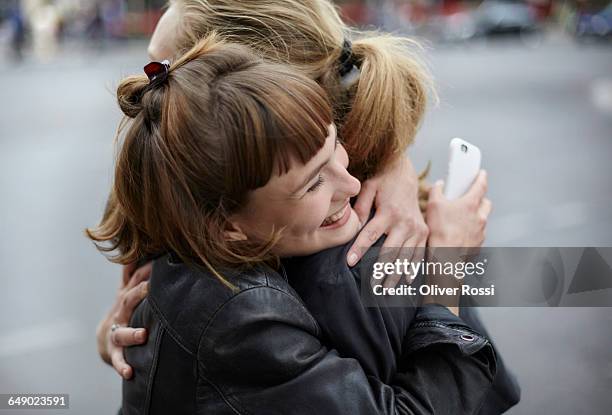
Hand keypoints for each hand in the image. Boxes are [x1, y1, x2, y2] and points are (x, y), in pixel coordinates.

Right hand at [96, 262, 151, 378]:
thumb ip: (133, 271)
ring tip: (143, 335)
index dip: (145, 271)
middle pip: (127, 301)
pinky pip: (118, 359)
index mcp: (127, 297)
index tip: (158, 263)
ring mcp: (117, 332)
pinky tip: (129, 372)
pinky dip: (122, 366)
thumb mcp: (127, 289)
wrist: (106, 336)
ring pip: (122, 333)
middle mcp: (121, 313)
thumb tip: (138, 249)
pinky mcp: (115, 351)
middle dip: (137, 294)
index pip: (134, 281)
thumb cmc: (125, 309)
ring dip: (132, 334)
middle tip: (150, 288)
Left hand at [348, 156, 428, 279]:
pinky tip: (407, 281)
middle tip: (371, 286)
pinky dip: (413, 268)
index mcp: (389, 212)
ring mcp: (417, 229)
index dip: (359, 249)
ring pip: (405, 256)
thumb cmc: (383, 181)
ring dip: (396, 274)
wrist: (406, 175)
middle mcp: (405, 222)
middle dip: (380, 270)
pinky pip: (419, 254)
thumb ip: (360, 207)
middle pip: (390, 251)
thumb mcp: (369, 187)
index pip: (370, 235)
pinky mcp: (424, 232)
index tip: (349, 263)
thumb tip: (352, 225)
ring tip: (386, 290)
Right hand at [426, 170, 490, 247]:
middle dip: (480, 199)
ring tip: (461, 219)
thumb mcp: (433, 206)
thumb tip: (439, 185)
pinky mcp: (478, 243)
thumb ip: (436, 191)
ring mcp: (481, 231)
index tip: (482, 173)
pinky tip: (459, 233)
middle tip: (470, 199)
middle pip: (486, 203)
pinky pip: (478, 233)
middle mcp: (480, 217)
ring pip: (482, 219)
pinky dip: (471, 231)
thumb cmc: (441, 232)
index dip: (481, 177)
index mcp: (471, 204)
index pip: (481, 185)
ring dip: (475, 216)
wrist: (446, 256)